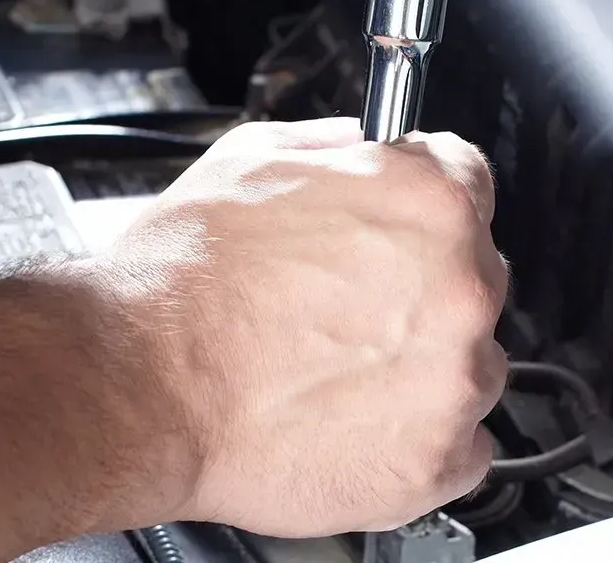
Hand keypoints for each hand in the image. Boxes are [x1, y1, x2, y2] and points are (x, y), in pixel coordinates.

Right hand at [98, 117, 508, 535]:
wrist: (139, 386)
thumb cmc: (182, 282)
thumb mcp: (254, 158)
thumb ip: (339, 149)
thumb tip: (365, 152)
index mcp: (429, 202)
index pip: (469, 184)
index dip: (418, 209)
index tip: (395, 233)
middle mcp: (460, 288)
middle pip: (473, 278)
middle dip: (419, 290)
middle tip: (340, 311)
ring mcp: (453, 381)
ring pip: (469, 365)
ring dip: (421, 367)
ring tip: (334, 373)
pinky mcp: (435, 463)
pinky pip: (460, 448)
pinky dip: (417, 441)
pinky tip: (350, 422)